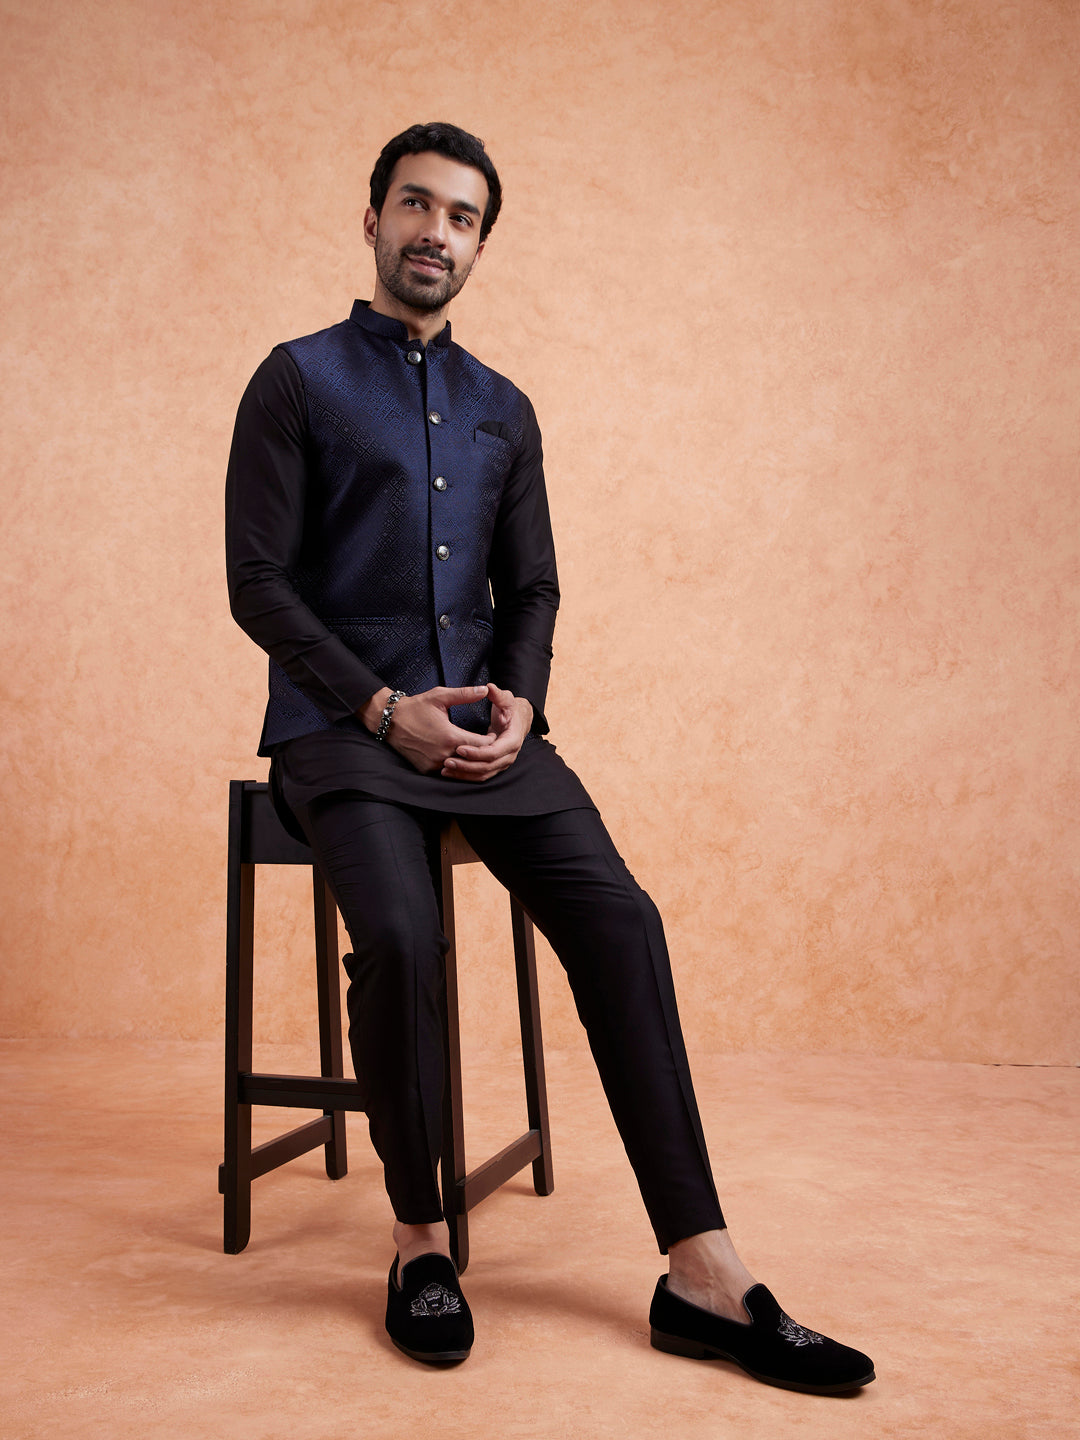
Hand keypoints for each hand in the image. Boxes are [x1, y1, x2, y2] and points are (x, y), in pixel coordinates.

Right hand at [359, 685, 490, 774]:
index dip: (490, 740)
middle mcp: (443, 754)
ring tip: (475, 750)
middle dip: (482, 751)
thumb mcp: (440, 696)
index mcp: (450, 736)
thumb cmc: (416, 707)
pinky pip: (446, 771)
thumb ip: (464, 694)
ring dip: (468, 760)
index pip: (482, 745)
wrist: (390, 721)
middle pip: (473, 758)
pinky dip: (453, 765)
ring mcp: (434, 764)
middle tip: (488, 743)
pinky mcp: (426, 770)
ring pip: (460, 767)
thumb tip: (485, 689)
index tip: (493, 734)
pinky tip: (458, 756)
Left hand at [442, 683, 532, 781]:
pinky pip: (480, 775)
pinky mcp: (495, 766)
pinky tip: (451, 772)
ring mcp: (503, 763)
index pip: (493, 752)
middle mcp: (509, 755)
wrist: (518, 720)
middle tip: (447, 761)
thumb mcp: (506, 699)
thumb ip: (497, 694)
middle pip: (487, 766)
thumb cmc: (510, 709)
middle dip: (466, 766)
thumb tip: (489, 688)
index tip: (458, 748)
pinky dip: (466, 775)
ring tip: (445, 768)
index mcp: (512, 740)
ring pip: (483, 774)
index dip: (476, 752)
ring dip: (464, 773)